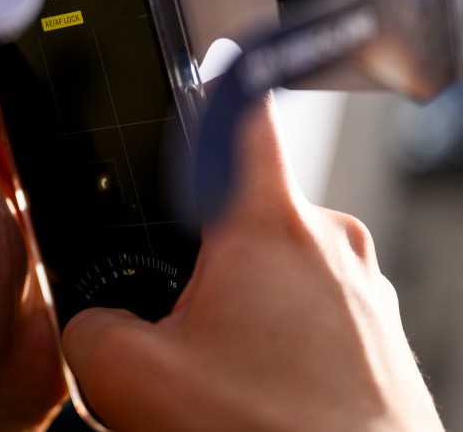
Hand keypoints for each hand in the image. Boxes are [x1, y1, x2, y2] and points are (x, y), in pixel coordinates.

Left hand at [0, 38, 65, 430]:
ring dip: (61, 102)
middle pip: (1, 85)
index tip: (27, 6)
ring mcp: (7, 186)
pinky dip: (82, 142)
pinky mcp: (45, 210)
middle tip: (72, 43)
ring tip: (91, 84)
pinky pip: (66, 158)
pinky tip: (101, 134)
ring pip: (38, 118)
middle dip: (33, 63)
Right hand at [62, 94, 442, 430]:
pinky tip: (257, 384)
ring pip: (277, 263)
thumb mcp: (132, 378)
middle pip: (243, 207)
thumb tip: (89, 323)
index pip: (242, 113)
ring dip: (241, 298)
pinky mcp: (374, 329)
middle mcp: (327, 241)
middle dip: (204, 249)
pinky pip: (311, 304)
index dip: (213, 88)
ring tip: (222, 362)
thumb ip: (87, 329)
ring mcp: (361, 286)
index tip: (198, 78)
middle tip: (181, 310)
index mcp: (267, 225)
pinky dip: (277, 330)